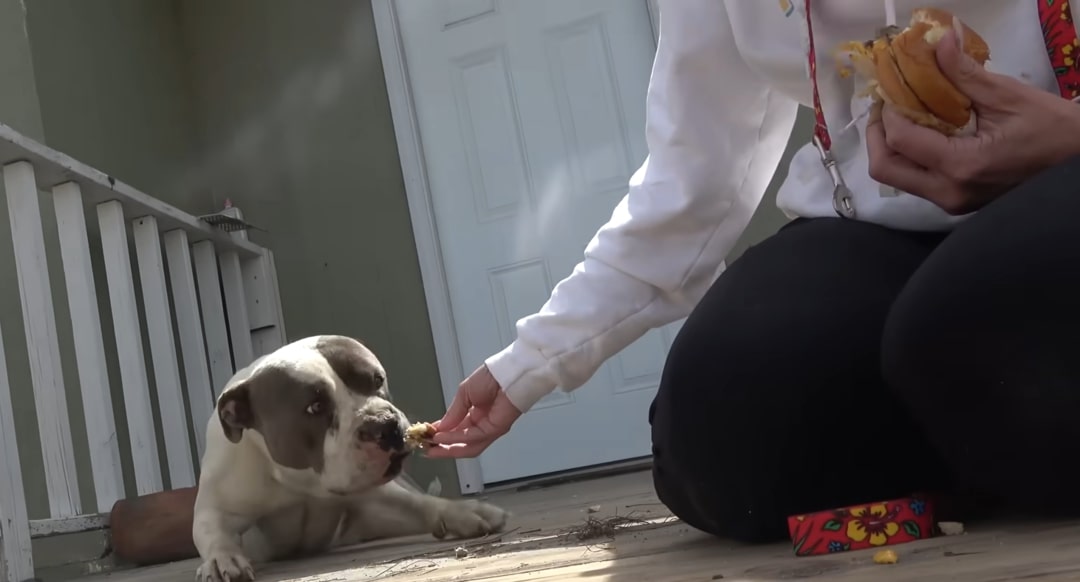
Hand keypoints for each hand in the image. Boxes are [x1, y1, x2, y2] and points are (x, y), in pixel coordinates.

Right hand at [425, 365, 521, 458]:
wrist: (508, 372)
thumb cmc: (491, 377)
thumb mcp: (464, 393)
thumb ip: (453, 413)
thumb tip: (440, 428)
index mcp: (476, 413)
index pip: (457, 430)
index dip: (442, 435)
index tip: (427, 437)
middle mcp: (483, 424)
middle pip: (463, 443)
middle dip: (444, 448)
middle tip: (427, 450)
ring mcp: (490, 428)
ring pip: (468, 445)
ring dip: (448, 448)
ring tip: (432, 448)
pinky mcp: (496, 429)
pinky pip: (473, 438)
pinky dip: (456, 439)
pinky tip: (443, 437)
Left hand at [866, 24, 1079, 214]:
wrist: (1078, 164)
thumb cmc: (1053, 130)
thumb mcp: (1007, 96)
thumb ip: (964, 73)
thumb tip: (938, 41)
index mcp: (961, 166)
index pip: (901, 139)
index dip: (888, 111)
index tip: (891, 88)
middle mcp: (949, 191)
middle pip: (885, 169)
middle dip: (877, 134)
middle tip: (885, 105)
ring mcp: (952, 202)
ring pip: (898, 178)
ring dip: (892, 146)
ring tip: (902, 114)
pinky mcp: (956, 203)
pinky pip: (917, 181)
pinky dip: (910, 156)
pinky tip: (922, 131)